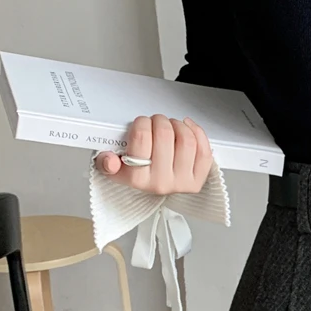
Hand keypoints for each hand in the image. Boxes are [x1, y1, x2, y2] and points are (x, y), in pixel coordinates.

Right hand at [94, 114, 212, 195]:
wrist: (154, 190)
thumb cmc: (137, 174)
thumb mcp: (114, 169)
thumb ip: (106, 162)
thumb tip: (109, 160)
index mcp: (137, 178)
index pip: (141, 138)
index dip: (142, 123)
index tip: (142, 123)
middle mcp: (161, 182)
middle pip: (165, 134)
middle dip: (159, 120)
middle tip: (156, 122)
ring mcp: (182, 182)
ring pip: (187, 140)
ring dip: (178, 125)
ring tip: (171, 125)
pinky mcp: (198, 180)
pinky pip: (204, 152)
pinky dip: (197, 134)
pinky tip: (188, 129)